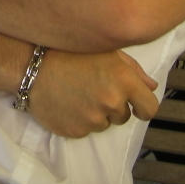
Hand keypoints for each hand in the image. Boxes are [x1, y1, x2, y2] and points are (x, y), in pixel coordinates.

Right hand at [27, 49, 159, 137]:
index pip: (150, 108)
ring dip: (96, 114)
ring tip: (77, 95)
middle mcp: (112, 102)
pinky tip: (67, 104)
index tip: (137, 106)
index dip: (144, 107)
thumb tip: (151, 86)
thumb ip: (134, 70)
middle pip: (124, 116)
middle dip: (114, 106)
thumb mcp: (106, 52)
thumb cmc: (70, 53)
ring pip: (104, 124)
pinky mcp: (76, 131)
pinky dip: (79, 121)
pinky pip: (85, 130)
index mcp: (124, 81)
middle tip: (93, 90)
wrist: (32, 66)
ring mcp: (93, 119)